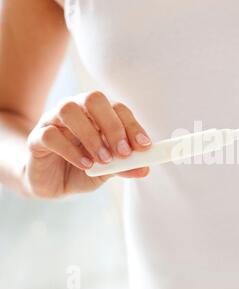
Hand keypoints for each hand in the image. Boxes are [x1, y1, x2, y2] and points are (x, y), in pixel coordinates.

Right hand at [23, 91, 151, 197]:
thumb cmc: (83, 167)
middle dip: (113, 125)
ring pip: (69, 111)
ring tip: (104, 160)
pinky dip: (71, 151)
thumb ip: (124, 166)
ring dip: (91, 137)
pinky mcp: (37, 137)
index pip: (118, 108)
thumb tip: (145, 167)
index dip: (132, 125)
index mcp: (97, 113)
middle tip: (123, 153)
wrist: (52, 182)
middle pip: (93, 99)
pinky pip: (51, 135)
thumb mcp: (108, 170)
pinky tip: (85, 165)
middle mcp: (76, 110)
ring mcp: (53, 120)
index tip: (143, 146)